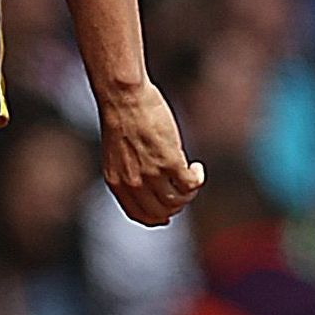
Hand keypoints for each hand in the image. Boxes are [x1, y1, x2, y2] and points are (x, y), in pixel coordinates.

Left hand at [96, 82, 202, 226]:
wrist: (122, 96)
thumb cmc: (121, 116)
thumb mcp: (117, 151)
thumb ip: (127, 170)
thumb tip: (147, 181)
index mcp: (117, 182)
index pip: (138, 214)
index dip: (156, 218)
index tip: (167, 214)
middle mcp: (133, 183)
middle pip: (161, 212)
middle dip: (175, 205)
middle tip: (183, 189)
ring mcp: (151, 174)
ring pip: (178, 200)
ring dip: (189, 192)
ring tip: (190, 173)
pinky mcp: (169, 162)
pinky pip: (191, 184)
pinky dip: (197, 179)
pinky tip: (197, 167)